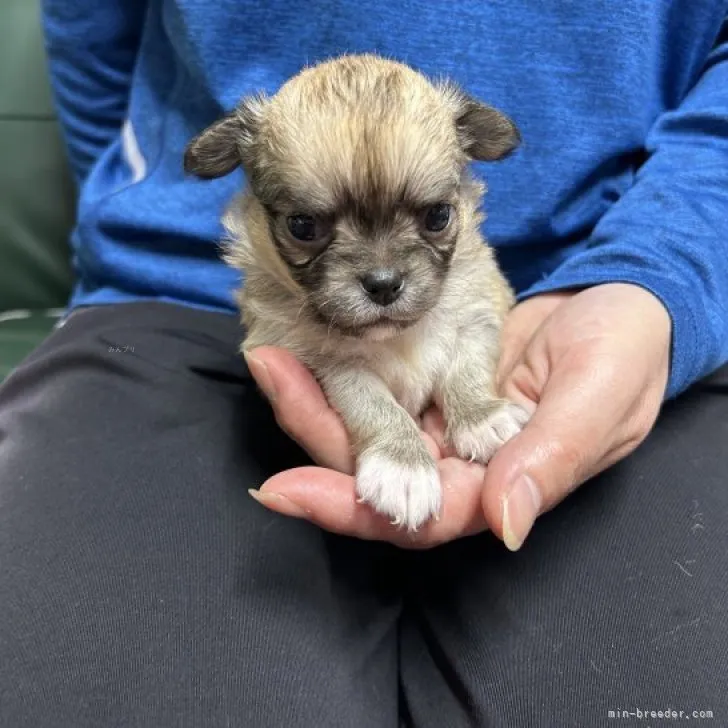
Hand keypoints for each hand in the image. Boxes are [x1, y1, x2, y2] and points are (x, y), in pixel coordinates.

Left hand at [245, 282, 670, 548]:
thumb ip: (549, 460)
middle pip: (373, 471)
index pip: (416, 515)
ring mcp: (441, 422)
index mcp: (496, 488)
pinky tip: (306, 349)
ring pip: (370, 427)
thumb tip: (501, 523)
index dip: (351, 508)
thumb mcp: (600, 402)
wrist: (619, 306)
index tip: (285, 489)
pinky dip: (343, 372)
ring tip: (270, 360)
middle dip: (313, 435)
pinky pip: (382, 387)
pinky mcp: (434, 383)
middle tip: (268, 378)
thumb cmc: (624, 355)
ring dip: (316, 401)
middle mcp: (457, 465)